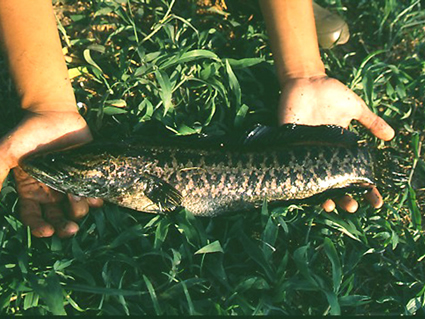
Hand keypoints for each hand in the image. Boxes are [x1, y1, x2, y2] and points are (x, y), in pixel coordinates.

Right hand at [0, 109, 102, 235]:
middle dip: (65, 228)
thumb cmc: (28, 133)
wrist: (54, 115)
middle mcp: (51, 193)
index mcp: (32, 191)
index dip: (40, 228)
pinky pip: (95, 195)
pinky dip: (96, 199)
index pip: (34, 218)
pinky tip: (95, 196)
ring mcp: (70, 185)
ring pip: (78, 210)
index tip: (47, 231)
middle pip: (59, 220)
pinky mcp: (87, 176)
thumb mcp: (6, 153)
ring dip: (79, 209)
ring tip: (77, 196)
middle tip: (71, 229)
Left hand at [278, 76, 394, 212]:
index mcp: (339, 148)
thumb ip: (371, 121)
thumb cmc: (331, 93)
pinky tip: (302, 190)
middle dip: (343, 198)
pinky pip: (291, 164)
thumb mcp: (354, 107)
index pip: (354, 173)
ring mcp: (306, 150)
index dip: (365, 189)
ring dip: (321, 196)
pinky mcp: (290, 143)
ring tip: (330, 206)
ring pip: (313, 180)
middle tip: (351, 206)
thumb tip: (391, 136)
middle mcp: (322, 153)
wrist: (307, 80)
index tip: (376, 202)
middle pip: (334, 183)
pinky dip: (295, 177)